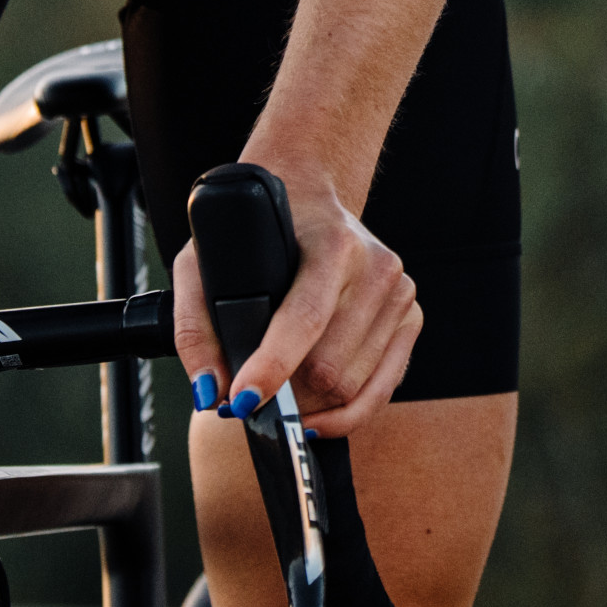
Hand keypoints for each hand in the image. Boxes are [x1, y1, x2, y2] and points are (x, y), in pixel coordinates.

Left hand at [170, 166, 420, 441]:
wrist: (311, 192)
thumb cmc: (257, 228)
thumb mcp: (207, 259)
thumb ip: (196, 327)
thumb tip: (209, 391)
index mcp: (333, 243)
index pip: (304, 319)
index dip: (272, 368)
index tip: (242, 401)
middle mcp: (375, 268)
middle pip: (330, 367)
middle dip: (287, 398)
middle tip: (252, 404)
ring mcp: (399, 294)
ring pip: (354, 386)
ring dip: (313, 408)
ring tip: (281, 405)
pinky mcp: (410, 315)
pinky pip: (382, 387)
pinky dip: (347, 413)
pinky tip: (317, 414)